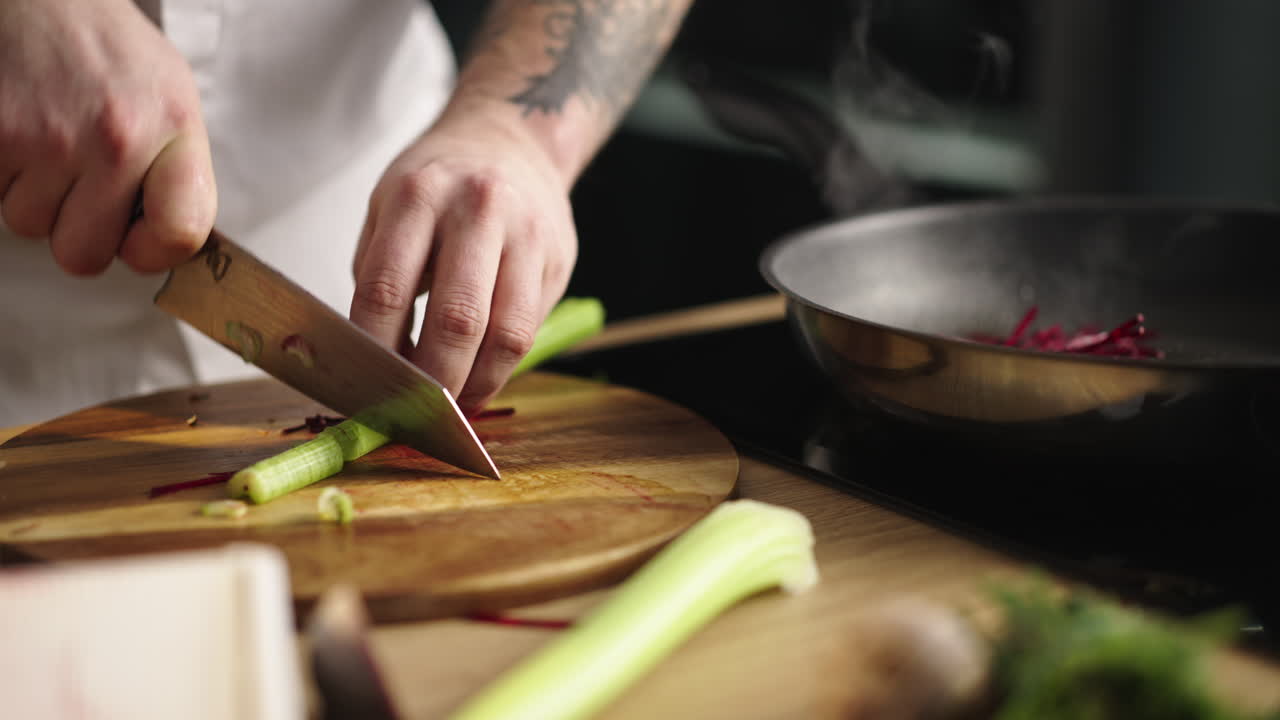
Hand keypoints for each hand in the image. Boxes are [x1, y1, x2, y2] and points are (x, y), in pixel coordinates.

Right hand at [0, 0, 216, 275]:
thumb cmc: (106, 50)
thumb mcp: (171, 98)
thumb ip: (176, 171)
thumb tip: (168, 239)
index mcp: (172, 129)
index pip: (181, 233)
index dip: (153, 252)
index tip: (138, 242)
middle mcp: (114, 138)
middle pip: (85, 255)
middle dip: (76, 229)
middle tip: (78, 185)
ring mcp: (47, 139)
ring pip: (28, 225)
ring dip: (32, 194)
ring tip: (46, 140)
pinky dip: (0, 173)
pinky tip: (19, 133)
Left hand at [350, 116, 577, 412]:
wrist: (510, 139)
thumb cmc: (437, 184)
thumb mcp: (389, 208)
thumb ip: (379, 277)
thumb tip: (368, 364)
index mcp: (419, 195)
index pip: (386, 291)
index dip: (374, 354)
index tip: (364, 391)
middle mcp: (478, 208)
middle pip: (456, 320)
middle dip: (432, 383)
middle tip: (413, 414)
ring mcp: (527, 234)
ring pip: (506, 335)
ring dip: (476, 385)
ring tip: (452, 407)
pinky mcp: (558, 258)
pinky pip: (529, 329)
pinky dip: (501, 367)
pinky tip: (479, 378)